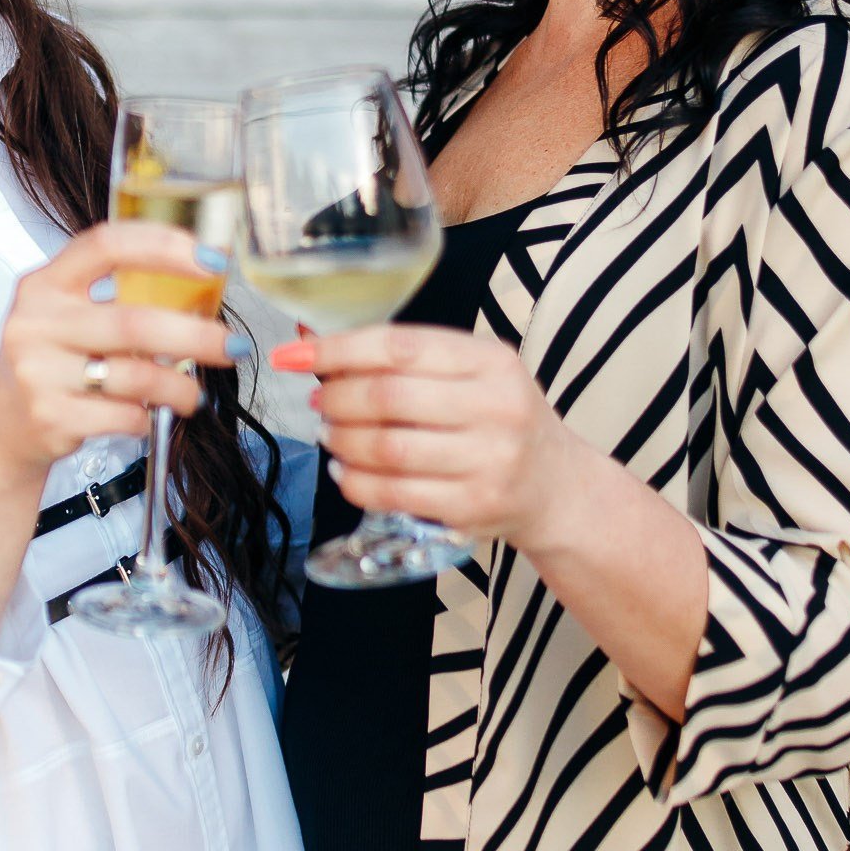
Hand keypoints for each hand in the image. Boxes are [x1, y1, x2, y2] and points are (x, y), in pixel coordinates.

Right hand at [0, 222, 242, 485]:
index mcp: (45, 284)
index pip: (106, 245)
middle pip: (135, 322)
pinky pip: (124, 416)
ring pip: (137, 376)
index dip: (163, 247)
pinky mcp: (50, 417)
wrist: (0, 429)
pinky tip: (147, 416)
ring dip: (180, 388)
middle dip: (196, 336)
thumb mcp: (64, 315)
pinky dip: (148, 418)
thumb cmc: (48, 363)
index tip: (211, 260)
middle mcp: (36, 322)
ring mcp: (39, 371)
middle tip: (232, 346)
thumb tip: (200, 285)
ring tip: (193, 395)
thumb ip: (115, 295)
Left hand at [272, 322, 569, 548]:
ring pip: (385, 448)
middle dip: (336, 399)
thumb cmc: (502, 420)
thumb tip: (313, 342)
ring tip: (331, 435)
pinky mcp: (472, 508)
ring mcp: (487, 461)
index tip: (292, 354)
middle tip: (320, 402)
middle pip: (387, 396)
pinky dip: (354, 481)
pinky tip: (346, 469)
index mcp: (492, 361)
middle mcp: (496, 407)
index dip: (337, 350)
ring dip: (341, 440)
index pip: (399, 346)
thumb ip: (407, 359)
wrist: (557, 488)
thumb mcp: (475, 374)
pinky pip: (392, 493)